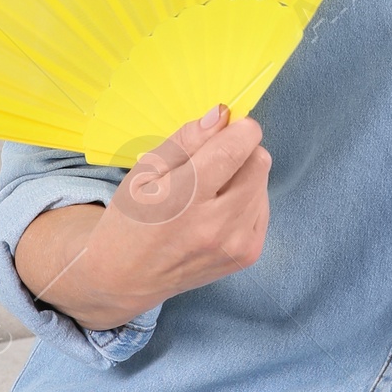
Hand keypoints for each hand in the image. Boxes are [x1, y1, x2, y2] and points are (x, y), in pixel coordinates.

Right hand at [13, 105, 271, 328]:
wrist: (128, 276)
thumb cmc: (132, 217)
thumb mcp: (145, 170)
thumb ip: (187, 139)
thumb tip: (223, 114)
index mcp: (185, 198)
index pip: (237, 147)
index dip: (237, 129)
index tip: (224, 129)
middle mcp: (217, 225)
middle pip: (259, 161)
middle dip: (239, 152)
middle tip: (210, 163)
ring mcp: (237, 244)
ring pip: (263, 182)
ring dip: (243, 177)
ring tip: (208, 194)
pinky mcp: (249, 255)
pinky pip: (263, 206)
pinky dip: (245, 200)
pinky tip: (217, 212)